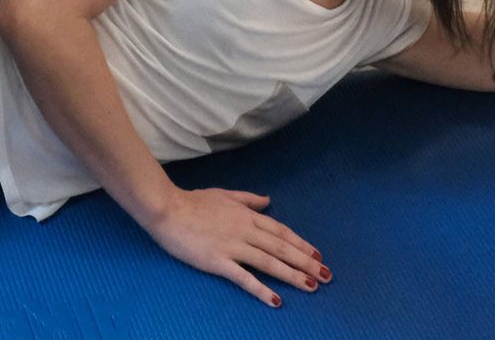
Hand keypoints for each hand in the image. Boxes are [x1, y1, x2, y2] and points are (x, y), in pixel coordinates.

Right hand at [147, 187, 327, 307]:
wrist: (168, 209)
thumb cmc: (194, 201)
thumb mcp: (225, 194)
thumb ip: (248, 199)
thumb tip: (268, 201)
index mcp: (246, 215)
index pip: (280, 231)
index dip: (300, 243)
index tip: (317, 255)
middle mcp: (245, 230)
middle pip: (281, 247)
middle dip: (305, 262)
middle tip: (326, 275)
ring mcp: (232, 246)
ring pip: (269, 262)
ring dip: (292, 275)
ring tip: (311, 286)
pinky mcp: (218, 261)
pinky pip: (244, 277)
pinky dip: (261, 289)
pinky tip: (275, 300)